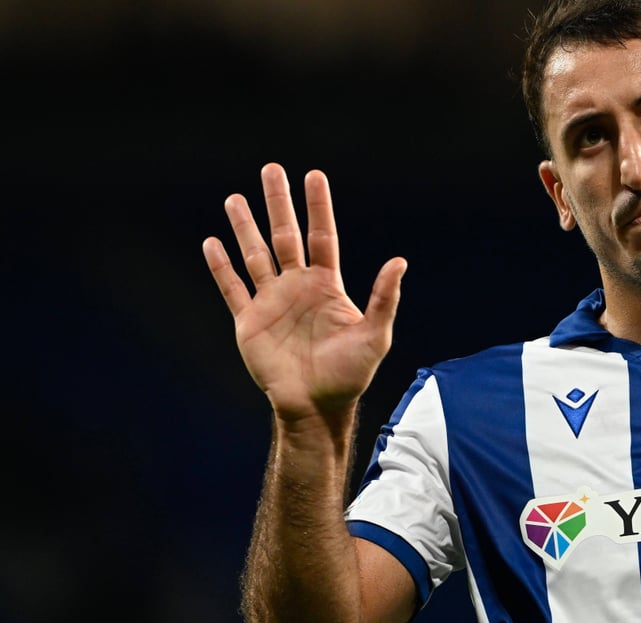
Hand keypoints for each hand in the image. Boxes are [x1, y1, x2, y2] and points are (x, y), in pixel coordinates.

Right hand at [202, 164, 406, 421]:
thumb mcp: (375, 335)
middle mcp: (298, 287)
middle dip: (278, 203)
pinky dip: (221, 266)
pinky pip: (232, 288)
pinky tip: (212, 242)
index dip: (317, 207)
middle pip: (285, 236)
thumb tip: (400, 261)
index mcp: (327, 286)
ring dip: (244, 227)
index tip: (313, 175)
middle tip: (271, 169)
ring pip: (255, 255)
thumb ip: (384, 298)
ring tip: (235, 198)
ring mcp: (272, 302)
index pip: (322, 236)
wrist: (316, 406)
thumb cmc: (350, 374)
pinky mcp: (249, 321)